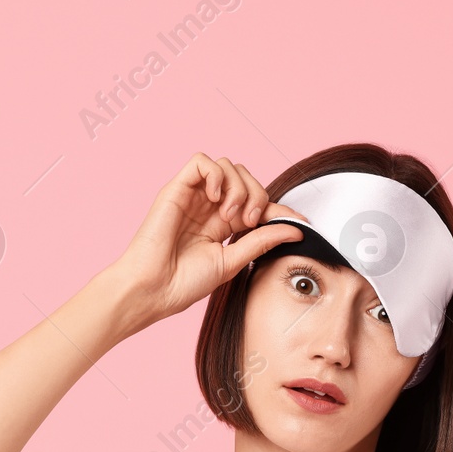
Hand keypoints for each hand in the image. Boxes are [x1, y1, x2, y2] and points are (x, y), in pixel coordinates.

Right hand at [104, 152, 308, 332]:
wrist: (153, 289)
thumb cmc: (183, 282)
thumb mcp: (232, 261)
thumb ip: (261, 242)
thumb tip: (295, 229)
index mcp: (222, 225)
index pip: (258, 203)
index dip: (279, 208)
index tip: (300, 222)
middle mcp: (208, 207)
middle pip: (246, 177)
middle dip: (258, 195)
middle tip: (249, 222)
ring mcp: (193, 196)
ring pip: (227, 166)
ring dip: (238, 188)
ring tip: (228, 216)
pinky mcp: (176, 189)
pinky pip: (201, 162)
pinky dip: (215, 175)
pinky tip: (214, 200)